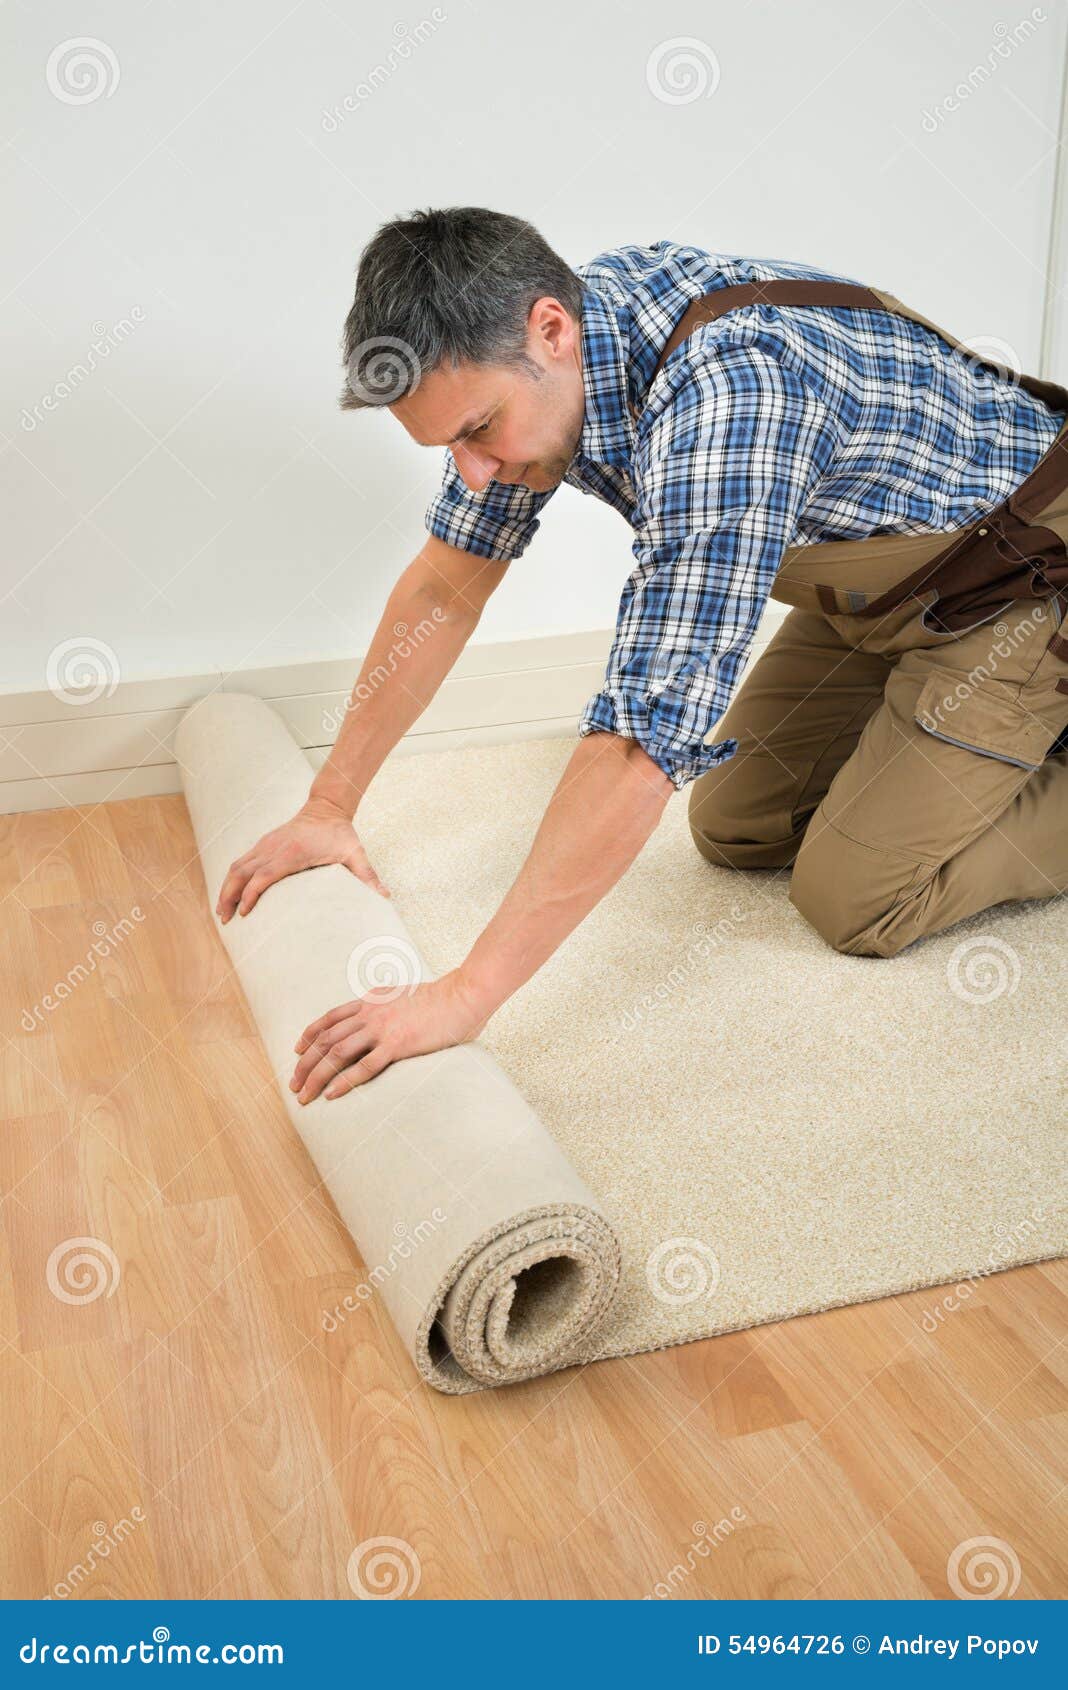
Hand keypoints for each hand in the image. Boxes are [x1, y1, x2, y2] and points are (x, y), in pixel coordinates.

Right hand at [216, 796, 387, 921]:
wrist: (326, 808)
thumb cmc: (340, 833)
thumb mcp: (355, 853)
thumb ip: (367, 876)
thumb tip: (385, 897)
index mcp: (292, 852)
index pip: (264, 875)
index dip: (251, 894)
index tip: (245, 913)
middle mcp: (273, 847)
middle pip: (241, 872)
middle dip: (229, 896)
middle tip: (225, 919)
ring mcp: (265, 844)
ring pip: (236, 866)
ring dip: (226, 889)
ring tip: (221, 911)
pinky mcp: (263, 844)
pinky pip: (241, 862)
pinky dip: (231, 879)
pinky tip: (229, 894)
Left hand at [288, 971, 488, 1099]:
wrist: (462, 995)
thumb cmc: (441, 998)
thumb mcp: (403, 994)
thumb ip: (386, 1002)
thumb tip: (378, 1009)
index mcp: (371, 1001)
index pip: (329, 1018)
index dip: (309, 1036)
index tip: (297, 1052)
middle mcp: (370, 1013)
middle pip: (326, 1039)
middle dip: (305, 1063)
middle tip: (293, 1084)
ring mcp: (382, 1029)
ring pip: (337, 1054)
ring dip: (316, 1076)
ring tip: (305, 1096)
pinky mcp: (398, 1044)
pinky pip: (364, 1067)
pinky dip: (344, 1082)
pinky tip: (332, 1095)